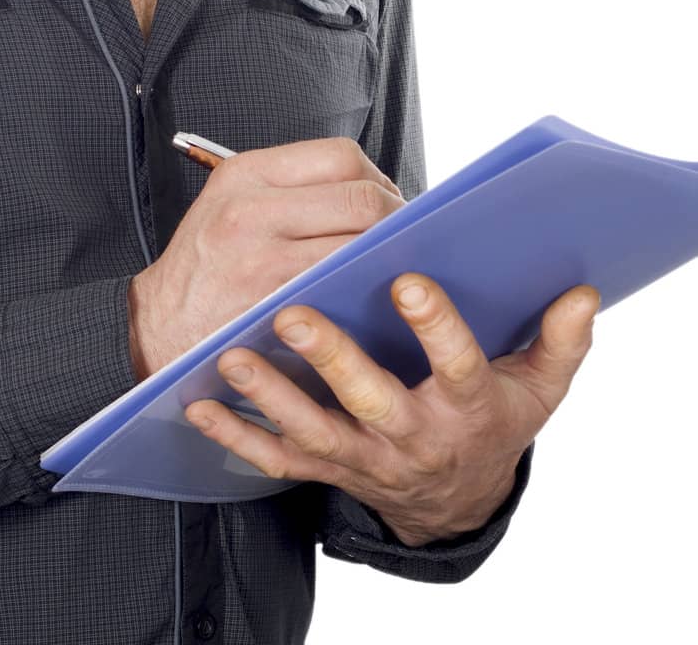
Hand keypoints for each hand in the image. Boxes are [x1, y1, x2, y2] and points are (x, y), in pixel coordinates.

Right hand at [128, 136, 405, 380]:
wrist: (155, 327)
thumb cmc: (202, 268)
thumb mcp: (229, 203)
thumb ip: (289, 189)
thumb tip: (369, 191)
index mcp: (245, 173)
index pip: (340, 156)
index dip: (377, 178)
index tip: (386, 200)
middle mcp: (253, 206)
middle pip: (361, 197)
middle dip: (396, 218)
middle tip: (402, 239)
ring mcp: (264, 254)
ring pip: (360, 242)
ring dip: (387, 255)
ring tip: (390, 266)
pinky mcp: (274, 299)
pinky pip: (342, 285)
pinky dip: (364, 288)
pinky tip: (367, 294)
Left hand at [183, 273, 600, 545]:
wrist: (457, 501)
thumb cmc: (492, 421)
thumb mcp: (538, 389)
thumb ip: (558, 341)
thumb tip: (580, 292)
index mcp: (465, 406)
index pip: (456, 363)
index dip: (436, 325)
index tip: (410, 278)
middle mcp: (412, 437)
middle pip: (371, 401)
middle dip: (332, 360)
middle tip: (292, 312)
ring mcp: (365, 459)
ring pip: (313, 433)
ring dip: (269, 398)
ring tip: (230, 355)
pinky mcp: (328, 472)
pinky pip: (277, 462)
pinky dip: (236, 437)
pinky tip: (199, 406)